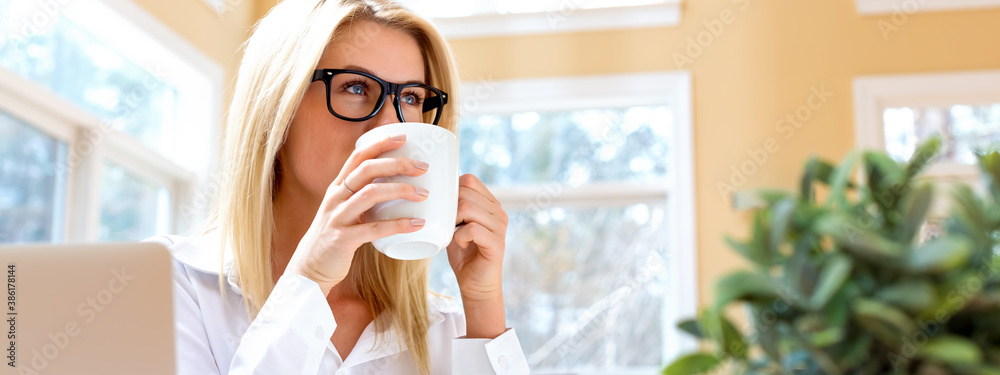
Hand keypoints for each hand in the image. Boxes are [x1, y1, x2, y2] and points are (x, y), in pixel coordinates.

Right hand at [285, 134, 428, 294]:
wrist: (309, 270)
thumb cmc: (333, 240)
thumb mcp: (343, 212)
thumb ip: (361, 199)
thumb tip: (395, 189)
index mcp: (337, 188)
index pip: (357, 157)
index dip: (380, 144)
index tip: (403, 137)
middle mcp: (335, 198)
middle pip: (367, 169)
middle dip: (397, 164)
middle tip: (422, 167)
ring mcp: (337, 217)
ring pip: (371, 193)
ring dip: (401, 190)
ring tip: (424, 194)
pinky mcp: (343, 239)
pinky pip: (374, 228)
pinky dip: (398, 224)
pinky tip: (417, 224)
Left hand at [447, 174, 508, 337]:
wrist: (476, 285)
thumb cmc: (464, 254)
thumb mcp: (455, 225)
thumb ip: (452, 207)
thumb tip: (432, 189)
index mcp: (491, 204)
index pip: (469, 180)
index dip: (451, 190)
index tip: (445, 209)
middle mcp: (499, 212)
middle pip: (465, 193)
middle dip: (449, 208)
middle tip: (448, 226)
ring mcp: (500, 227)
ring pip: (468, 208)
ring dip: (453, 222)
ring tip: (454, 235)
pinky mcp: (497, 243)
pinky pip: (472, 229)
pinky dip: (459, 237)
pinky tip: (460, 244)